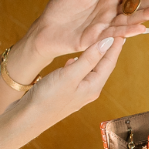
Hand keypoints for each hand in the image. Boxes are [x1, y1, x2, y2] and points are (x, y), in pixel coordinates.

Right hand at [8, 35, 127, 130]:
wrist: (26, 119)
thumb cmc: (47, 98)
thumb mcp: (70, 76)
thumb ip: (89, 59)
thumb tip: (108, 42)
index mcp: (93, 86)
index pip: (109, 62)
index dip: (115, 45)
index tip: (121, 30)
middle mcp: (88, 90)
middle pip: (102, 66)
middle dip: (108, 49)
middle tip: (113, 32)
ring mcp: (77, 92)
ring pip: (90, 69)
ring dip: (94, 55)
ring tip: (97, 41)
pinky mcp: (65, 92)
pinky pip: (77, 74)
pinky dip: (79, 63)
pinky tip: (73, 59)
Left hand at [20, 0, 148, 64]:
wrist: (45, 28)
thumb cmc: (62, 7)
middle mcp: (111, 13)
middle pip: (137, 7)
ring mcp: (106, 27)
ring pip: (131, 21)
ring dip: (147, 16)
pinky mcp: (97, 39)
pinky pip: (115, 34)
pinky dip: (129, 32)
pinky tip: (143, 28)